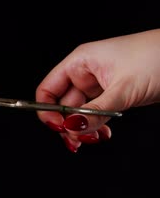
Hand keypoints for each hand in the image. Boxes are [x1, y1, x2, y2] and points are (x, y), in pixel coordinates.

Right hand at [36, 28, 159, 151]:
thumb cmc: (158, 57)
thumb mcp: (124, 88)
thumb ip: (96, 111)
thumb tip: (72, 128)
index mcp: (81, 62)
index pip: (48, 89)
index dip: (47, 110)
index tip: (58, 127)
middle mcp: (87, 73)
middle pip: (63, 105)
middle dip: (69, 125)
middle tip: (77, 140)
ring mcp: (101, 85)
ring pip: (80, 113)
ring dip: (84, 129)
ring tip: (93, 139)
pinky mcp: (115, 95)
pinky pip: (97, 115)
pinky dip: (97, 127)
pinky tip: (104, 134)